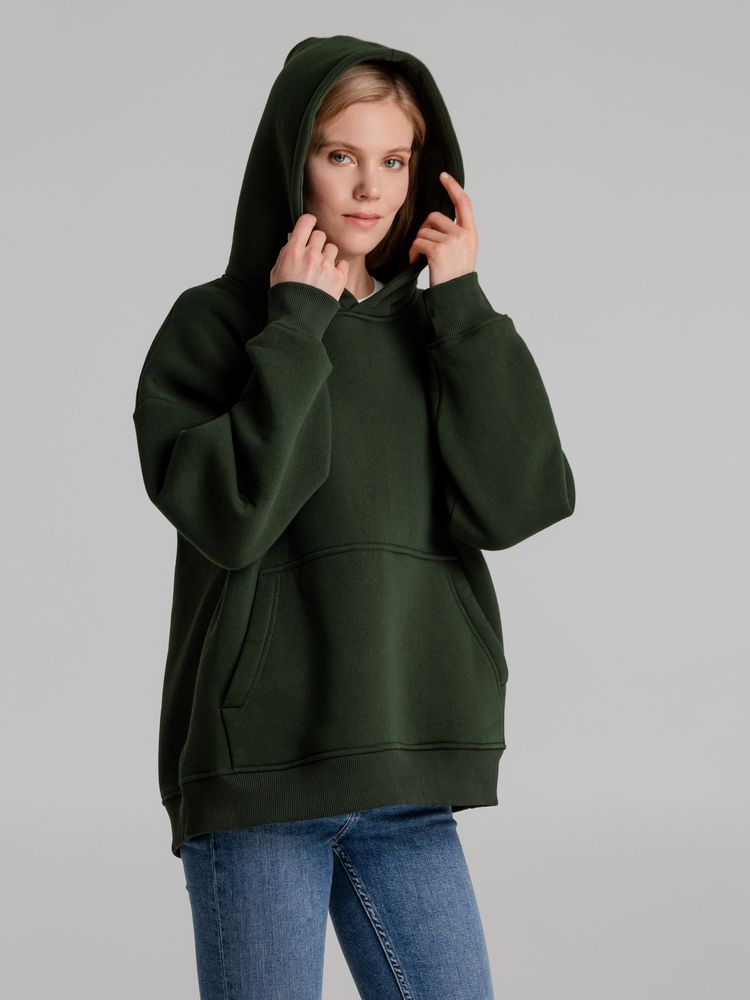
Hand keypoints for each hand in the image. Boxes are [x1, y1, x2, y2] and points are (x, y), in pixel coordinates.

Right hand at [270, 214, 349, 298]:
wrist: (297, 319)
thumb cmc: (285, 296)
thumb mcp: (277, 271)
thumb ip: (287, 252)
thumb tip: (295, 238)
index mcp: (293, 251)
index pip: (307, 221)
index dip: (309, 222)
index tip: (310, 227)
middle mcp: (311, 255)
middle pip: (320, 234)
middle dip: (317, 243)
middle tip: (313, 255)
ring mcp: (326, 266)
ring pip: (332, 248)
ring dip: (327, 256)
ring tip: (320, 270)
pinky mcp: (339, 278)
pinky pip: (342, 263)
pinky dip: (337, 269)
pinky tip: (329, 278)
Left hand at [408, 172, 477, 286]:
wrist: (456, 298)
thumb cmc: (456, 279)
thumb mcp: (463, 253)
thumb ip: (455, 235)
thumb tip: (436, 220)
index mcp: (471, 234)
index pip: (463, 203)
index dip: (453, 188)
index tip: (443, 176)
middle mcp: (463, 235)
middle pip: (435, 217)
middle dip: (425, 230)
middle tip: (425, 248)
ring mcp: (452, 242)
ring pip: (424, 231)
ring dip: (418, 244)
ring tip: (423, 259)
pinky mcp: (438, 250)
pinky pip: (418, 242)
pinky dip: (414, 253)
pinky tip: (418, 263)